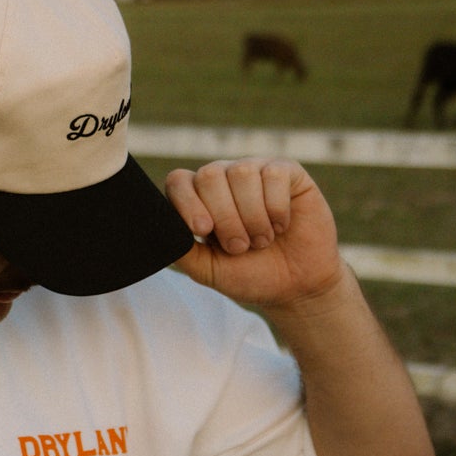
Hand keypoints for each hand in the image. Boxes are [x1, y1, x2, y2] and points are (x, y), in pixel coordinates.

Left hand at [165, 157, 345, 306]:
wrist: (295, 285)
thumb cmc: (249, 275)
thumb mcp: (208, 269)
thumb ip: (182, 249)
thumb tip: (160, 230)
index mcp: (199, 198)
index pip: (179, 182)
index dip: (187, 203)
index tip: (203, 230)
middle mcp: (224, 178)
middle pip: (209, 176)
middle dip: (225, 217)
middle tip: (239, 246)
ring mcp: (255, 170)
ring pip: (242, 174)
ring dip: (252, 217)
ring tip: (262, 240)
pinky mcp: (286, 171)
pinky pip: (273, 175)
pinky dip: (276, 208)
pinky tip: (281, 225)